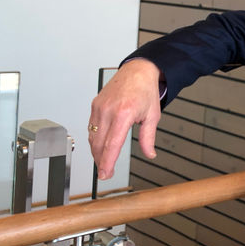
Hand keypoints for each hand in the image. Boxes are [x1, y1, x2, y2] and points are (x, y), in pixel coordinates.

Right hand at [88, 58, 161, 178]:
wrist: (137, 71)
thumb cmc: (146, 91)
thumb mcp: (153, 116)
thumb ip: (148, 138)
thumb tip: (150, 154)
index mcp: (124, 114)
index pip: (112, 144)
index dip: (107, 162)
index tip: (105, 174)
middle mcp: (108, 110)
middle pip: (99, 144)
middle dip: (101, 161)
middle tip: (106, 173)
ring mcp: (99, 107)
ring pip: (92, 137)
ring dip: (96, 151)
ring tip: (104, 161)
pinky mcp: (94, 105)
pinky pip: (91, 127)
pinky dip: (94, 139)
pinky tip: (100, 145)